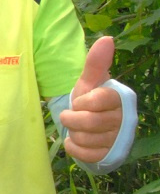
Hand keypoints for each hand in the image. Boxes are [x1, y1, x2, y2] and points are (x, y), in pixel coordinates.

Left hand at [60, 36, 122, 162]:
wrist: (90, 127)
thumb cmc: (89, 102)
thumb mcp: (88, 83)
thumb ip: (95, 63)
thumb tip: (107, 38)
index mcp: (118, 99)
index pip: (98, 100)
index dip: (81, 102)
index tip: (79, 102)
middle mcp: (123, 120)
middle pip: (90, 122)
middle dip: (73, 120)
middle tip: (71, 117)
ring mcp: (118, 139)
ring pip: (87, 139)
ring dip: (74, 133)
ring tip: (76, 128)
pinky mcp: (109, 155)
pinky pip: (86, 154)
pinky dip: (75, 148)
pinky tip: (77, 141)